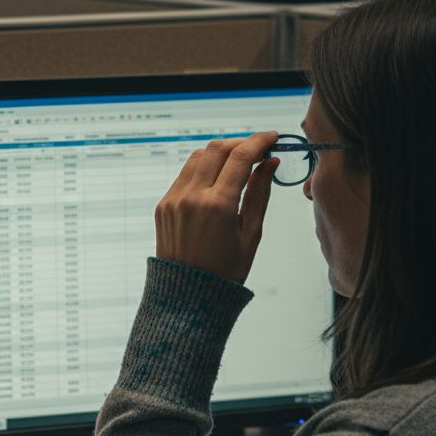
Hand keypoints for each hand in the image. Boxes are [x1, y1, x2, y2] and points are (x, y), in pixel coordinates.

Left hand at [154, 132, 278, 283]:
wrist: (187, 297)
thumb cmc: (224, 273)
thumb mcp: (250, 235)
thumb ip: (259, 194)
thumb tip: (269, 164)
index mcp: (217, 206)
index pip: (240, 156)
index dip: (259, 141)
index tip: (272, 138)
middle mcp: (192, 198)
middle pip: (217, 148)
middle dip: (240, 143)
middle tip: (258, 149)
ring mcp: (174, 200)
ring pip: (198, 157)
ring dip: (220, 153)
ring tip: (238, 163)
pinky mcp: (163, 205)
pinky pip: (184, 175)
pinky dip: (203, 169)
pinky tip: (217, 181)